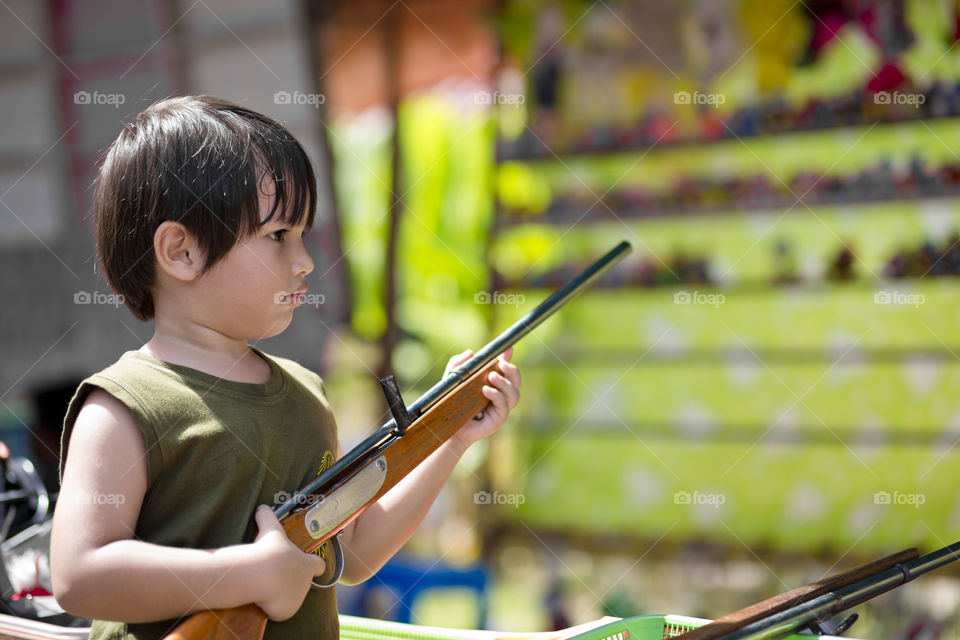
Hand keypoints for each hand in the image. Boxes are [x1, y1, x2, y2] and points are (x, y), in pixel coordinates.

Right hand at [250, 506, 326, 620]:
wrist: (263, 573)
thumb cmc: (269, 550)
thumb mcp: (269, 529)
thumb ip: (267, 517)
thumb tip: (261, 507)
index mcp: (307, 564)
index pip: (318, 565)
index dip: (314, 566)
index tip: (312, 566)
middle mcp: (306, 583)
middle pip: (302, 584)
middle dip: (292, 582)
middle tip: (276, 577)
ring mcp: (298, 598)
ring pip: (289, 598)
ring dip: (279, 594)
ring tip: (265, 586)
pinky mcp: (287, 611)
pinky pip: (277, 611)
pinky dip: (270, 607)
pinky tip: (261, 598)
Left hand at [445, 348, 520, 448]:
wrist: (448, 428)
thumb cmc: (452, 405)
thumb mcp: (452, 380)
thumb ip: (458, 365)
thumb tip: (470, 353)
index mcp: (493, 385)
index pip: (505, 370)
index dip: (508, 358)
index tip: (507, 348)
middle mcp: (500, 396)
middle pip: (516, 381)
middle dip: (512, 370)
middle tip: (501, 364)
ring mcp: (501, 409)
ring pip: (515, 394)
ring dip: (505, 383)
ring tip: (492, 376)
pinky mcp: (498, 419)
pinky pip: (504, 406)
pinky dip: (497, 395)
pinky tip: (486, 390)